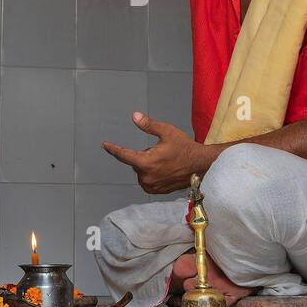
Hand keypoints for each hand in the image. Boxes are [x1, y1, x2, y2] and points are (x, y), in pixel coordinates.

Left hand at [101, 112, 219, 194]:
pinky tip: (165, 169)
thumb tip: (134, 116)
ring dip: (147, 165)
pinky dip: (151, 173)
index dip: (113, 149)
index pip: (123, 155)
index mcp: (146, 163)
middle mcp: (146, 177)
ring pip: (141, 171)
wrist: (201, 166)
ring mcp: (152, 186)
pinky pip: (147, 180)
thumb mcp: (167, 132)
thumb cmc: (185, 148)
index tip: (105, 145)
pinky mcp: (157, 190)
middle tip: (160, 151)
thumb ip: (149, 125)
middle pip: (135, 162)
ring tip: (164, 161)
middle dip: (143, 155)